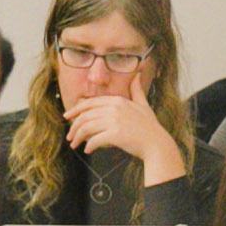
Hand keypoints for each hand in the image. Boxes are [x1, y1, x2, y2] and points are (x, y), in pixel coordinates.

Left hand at [68, 92, 186, 179]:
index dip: (76, 110)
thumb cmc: (150, 127)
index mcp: (118, 101)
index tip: (67, 117)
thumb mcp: (143, 105)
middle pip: (85, 116)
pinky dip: (88, 146)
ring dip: (78, 138)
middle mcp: (115, 108)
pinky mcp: (116, 135)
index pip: (90, 103)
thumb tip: (137, 74)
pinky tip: (87, 151)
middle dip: (74, 127)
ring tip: (75, 145)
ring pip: (86, 128)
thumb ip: (137, 90)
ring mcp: (115, 121)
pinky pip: (95, 140)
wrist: (158, 144)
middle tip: (70, 137)